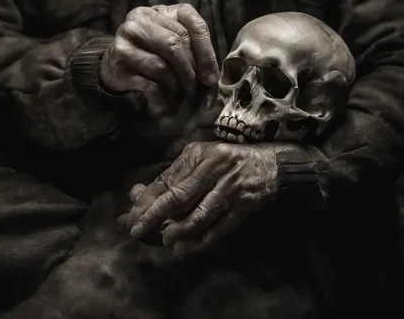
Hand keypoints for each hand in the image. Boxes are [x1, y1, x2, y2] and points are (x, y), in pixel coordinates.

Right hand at [100, 4, 218, 115]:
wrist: (113, 63)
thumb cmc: (150, 50)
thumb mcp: (170, 38)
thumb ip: (191, 47)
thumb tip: (211, 77)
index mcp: (157, 11)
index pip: (191, 23)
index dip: (206, 51)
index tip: (212, 75)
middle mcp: (138, 22)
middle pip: (175, 44)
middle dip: (191, 69)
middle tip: (195, 86)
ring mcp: (125, 42)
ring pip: (162, 66)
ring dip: (176, 84)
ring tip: (180, 92)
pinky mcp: (119, 64)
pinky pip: (149, 85)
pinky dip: (163, 98)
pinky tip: (167, 104)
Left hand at [125, 141, 278, 254]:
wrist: (271, 165)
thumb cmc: (227, 161)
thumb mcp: (200, 158)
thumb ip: (171, 176)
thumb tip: (137, 195)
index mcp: (200, 155)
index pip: (168, 181)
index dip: (148, 201)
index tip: (132, 217)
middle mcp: (215, 169)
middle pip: (180, 197)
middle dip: (156, 217)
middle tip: (138, 231)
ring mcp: (230, 189)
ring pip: (200, 216)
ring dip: (179, 232)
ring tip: (165, 241)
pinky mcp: (244, 207)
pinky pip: (219, 229)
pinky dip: (200, 242)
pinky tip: (184, 248)